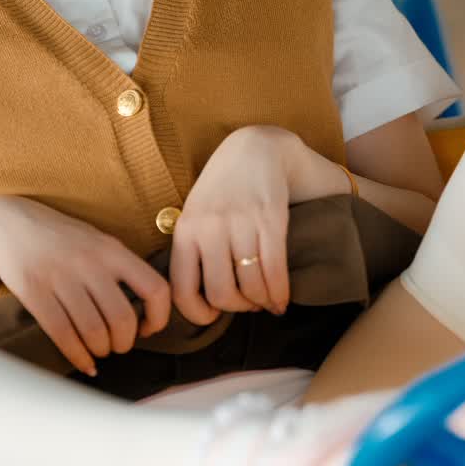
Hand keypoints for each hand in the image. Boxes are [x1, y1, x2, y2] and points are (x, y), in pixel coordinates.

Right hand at [0, 197, 171, 376]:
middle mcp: (89, 261)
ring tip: (99, 351)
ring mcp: (60, 276)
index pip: (155, 289)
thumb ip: (120, 268)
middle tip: (118, 347)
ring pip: (93, 331)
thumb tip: (145, 312)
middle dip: (124, 343)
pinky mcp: (34, 291)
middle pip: (122, 319)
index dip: (158, 318)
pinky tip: (83, 362)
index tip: (147, 329)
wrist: (6, 224)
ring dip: (100, 351)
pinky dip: (78, 356)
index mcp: (112, 249)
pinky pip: (63, 334)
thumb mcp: (96, 241)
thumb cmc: (59, 239)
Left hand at [171, 126, 340, 324]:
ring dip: (262, 302)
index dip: (199, 315)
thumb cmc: (223, 189)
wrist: (255, 148)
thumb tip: (203, 300)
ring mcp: (240, 224)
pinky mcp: (270, 219)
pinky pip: (274, 270)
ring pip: (251, 286)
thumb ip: (194, 251)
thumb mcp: (195, 215)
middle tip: (248, 306)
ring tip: (267, 300)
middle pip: (222, 294)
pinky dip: (280, 292)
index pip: (183, 291)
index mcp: (185, 232)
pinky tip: (282, 298)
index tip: (213, 317)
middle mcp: (209, 229)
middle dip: (239, 309)